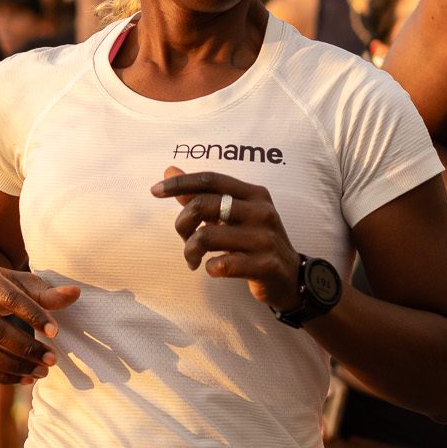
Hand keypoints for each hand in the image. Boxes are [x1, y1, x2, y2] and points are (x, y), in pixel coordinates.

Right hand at [0, 264, 79, 384]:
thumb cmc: (3, 286)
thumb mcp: (23, 283)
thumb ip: (47, 292)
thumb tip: (75, 293)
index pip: (9, 298)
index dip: (33, 316)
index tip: (55, 332)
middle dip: (26, 347)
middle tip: (52, 359)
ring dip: (15, 367)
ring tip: (41, 372)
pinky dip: (2, 377)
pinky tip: (25, 379)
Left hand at [152, 168, 302, 313]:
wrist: (291, 277)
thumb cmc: (256, 241)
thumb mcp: (235, 215)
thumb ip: (202, 195)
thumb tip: (169, 171)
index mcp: (254, 194)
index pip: (210, 179)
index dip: (180, 183)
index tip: (155, 191)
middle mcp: (261, 211)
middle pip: (203, 205)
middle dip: (182, 223)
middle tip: (183, 239)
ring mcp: (264, 238)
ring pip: (206, 236)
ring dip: (190, 251)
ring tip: (192, 259)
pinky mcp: (264, 265)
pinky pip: (220, 264)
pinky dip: (208, 268)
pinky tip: (213, 269)